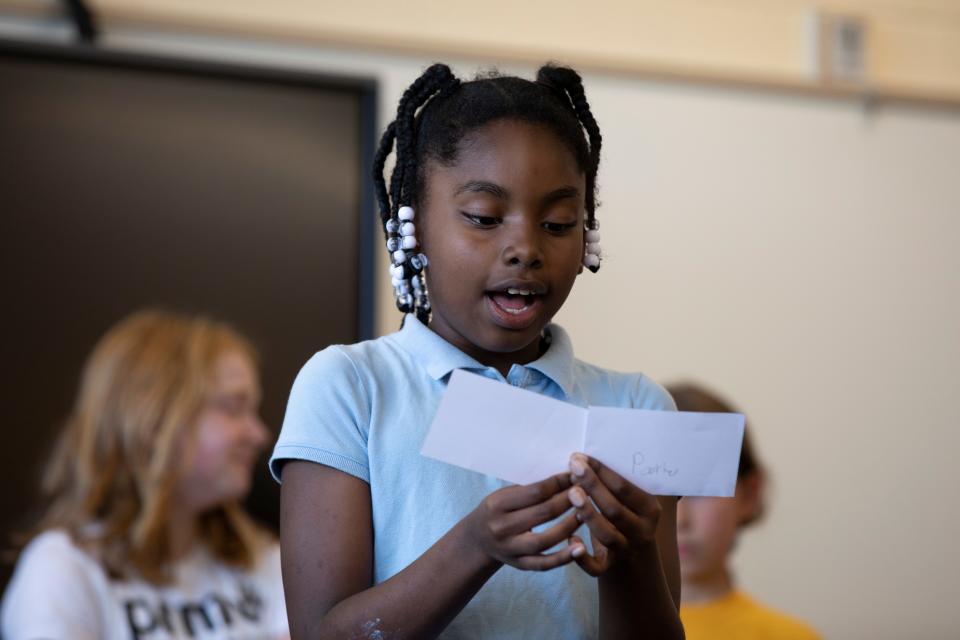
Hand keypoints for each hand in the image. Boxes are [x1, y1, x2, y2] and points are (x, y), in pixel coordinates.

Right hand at [464, 472, 585, 570]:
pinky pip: (545, 563)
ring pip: (547, 539)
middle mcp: (502, 528)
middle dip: (570, 500)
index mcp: (497, 504)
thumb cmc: (498, 510)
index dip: (559, 483)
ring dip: (570, 525)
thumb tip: (567, 477)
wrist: (477, 540)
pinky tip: (580, 548)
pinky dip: (563, 557)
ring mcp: (510, 549)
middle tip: (588, 490)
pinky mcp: (520, 565)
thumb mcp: (505, 495)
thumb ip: (531, 490)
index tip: (577, 474)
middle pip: (544, 513)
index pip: (536, 492)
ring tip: (587, 513)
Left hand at [566, 453, 661, 575]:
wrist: (635, 561)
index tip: (582, 456)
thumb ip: (617, 483)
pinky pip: (595, 567)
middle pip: (614, 509)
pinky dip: (581, 556)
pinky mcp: (609, 568)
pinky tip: (570, 539)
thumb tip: (590, 453)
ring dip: (588, 514)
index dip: (603, 471)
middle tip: (574, 467)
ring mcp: (627, 551)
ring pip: (606, 535)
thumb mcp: (632, 501)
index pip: (625, 488)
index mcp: (650, 509)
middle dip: (593, 486)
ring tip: (571, 493)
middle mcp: (641, 531)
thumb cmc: (627, 517)